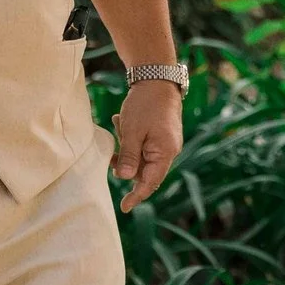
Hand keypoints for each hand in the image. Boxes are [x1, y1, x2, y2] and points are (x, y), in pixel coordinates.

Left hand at [111, 80, 182, 212]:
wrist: (157, 77)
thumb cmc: (145, 104)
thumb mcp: (132, 131)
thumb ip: (128, 156)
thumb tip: (124, 179)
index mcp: (165, 153)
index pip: (150, 182)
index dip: (137, 195)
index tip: (124, 207)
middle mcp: (168, 151)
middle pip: (144, 170)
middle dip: (126, 161)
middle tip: (115, 143)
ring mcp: (165, 143)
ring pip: (141, 157)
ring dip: (126, 147)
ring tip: (119, 124)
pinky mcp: (160, 136)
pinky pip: (143, 146)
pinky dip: (130, 139)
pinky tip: (122, 122)